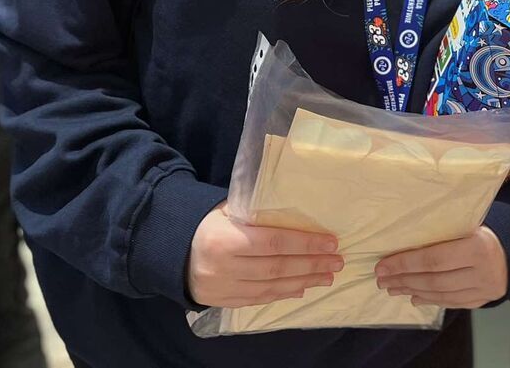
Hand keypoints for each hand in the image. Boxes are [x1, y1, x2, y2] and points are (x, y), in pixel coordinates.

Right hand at [187, 202, 344, 307]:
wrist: (172, 252)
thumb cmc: (208, 223)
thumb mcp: (228, 209)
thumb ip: (257, 210)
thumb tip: (300, 207)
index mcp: (226, 239)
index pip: (274, 242)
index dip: (305, 243)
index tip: (331, 242)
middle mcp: (224, 267)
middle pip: (277, 268)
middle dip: (311, 265)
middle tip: (337, 262)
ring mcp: (223, 288)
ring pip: (271, 288)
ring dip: (303, 282)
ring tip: (327, 276)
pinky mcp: (223, 302)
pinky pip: (259, 299)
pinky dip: (283, 294)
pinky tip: (302, 288)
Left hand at [374, 226, 507, 307]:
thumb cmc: (482, 231)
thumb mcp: (468, 224)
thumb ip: (443, 232)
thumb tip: (402, 241)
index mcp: (477, 246)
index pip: (434, 258)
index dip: (405, 263)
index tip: (382, 266)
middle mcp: (482, 271)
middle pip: (434, 279)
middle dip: (403, 279)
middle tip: (381, 279)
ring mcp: (484, 289)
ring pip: (441, 294)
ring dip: (412, 291)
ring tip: (392, 287)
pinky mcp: (482, 300)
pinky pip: (451, 303)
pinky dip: (430, 300)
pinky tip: (414, 297)